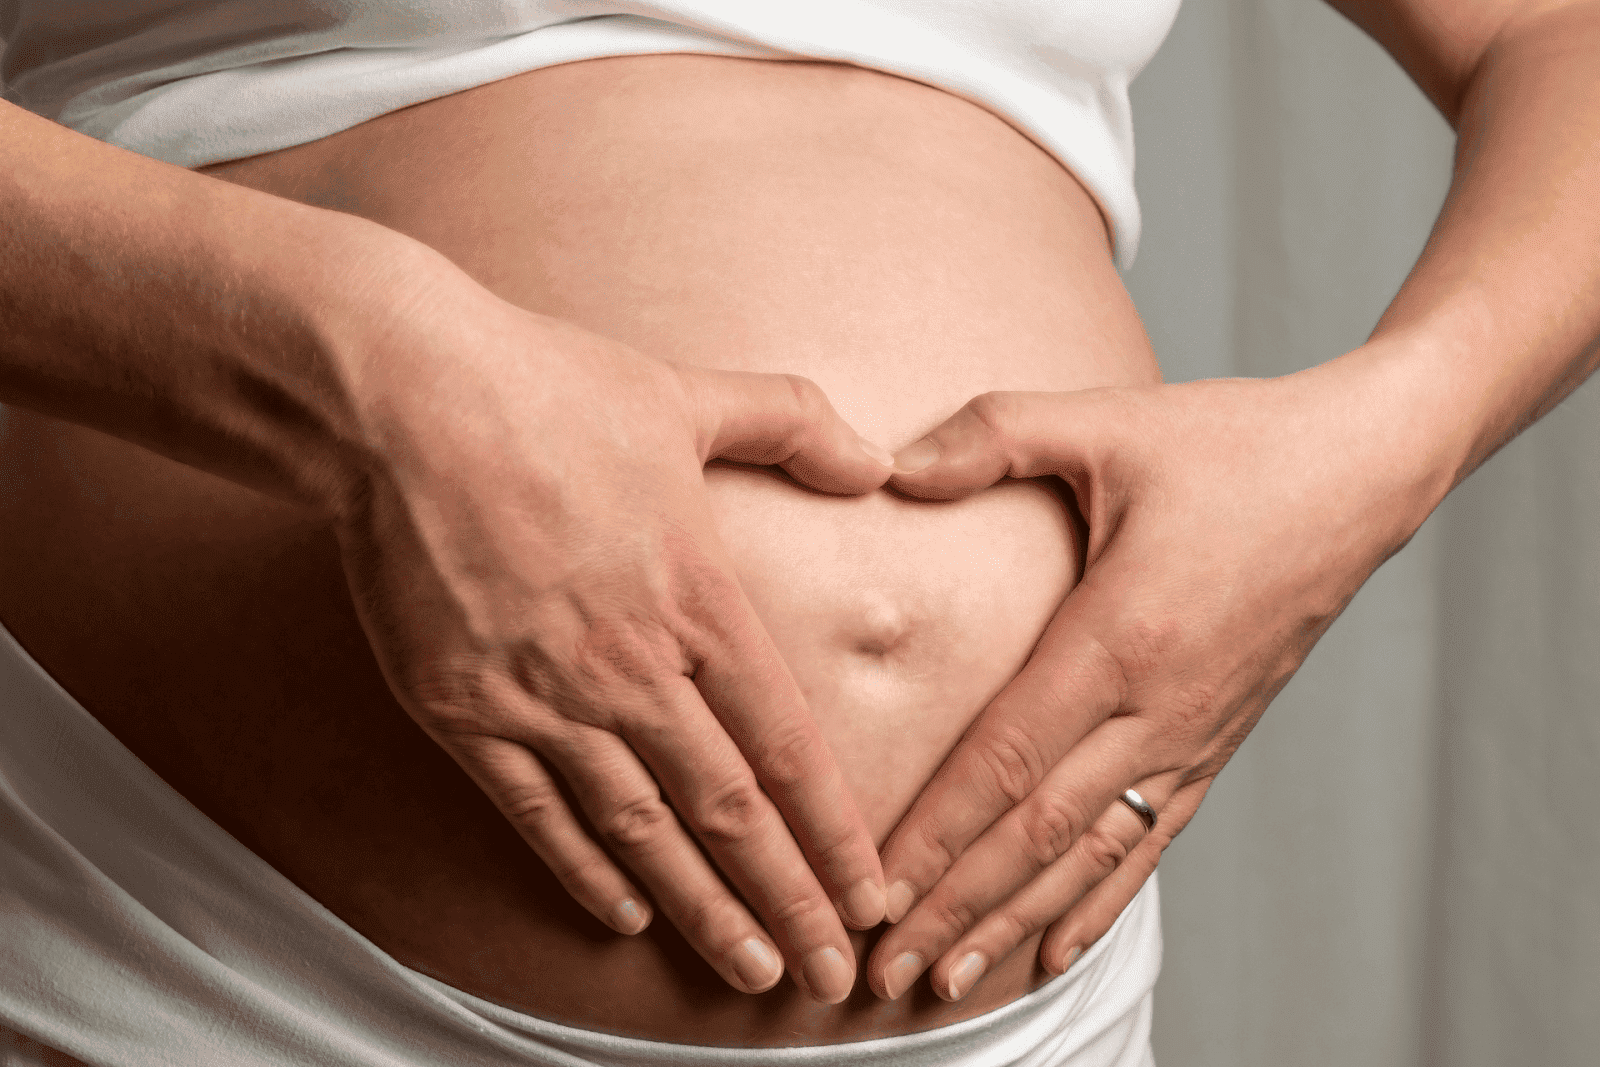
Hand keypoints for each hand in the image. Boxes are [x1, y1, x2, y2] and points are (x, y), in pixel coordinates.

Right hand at [329, 267, 895, 1002]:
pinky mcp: (464, 709)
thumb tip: (873, 460)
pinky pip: (535, 812)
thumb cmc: (550, 390)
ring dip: (699, 910)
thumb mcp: (690, 394)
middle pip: (728, 811)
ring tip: (748, 972)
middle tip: (830, 978)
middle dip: (788, 903)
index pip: (786, 746)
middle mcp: (633, 666)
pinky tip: (620, 916)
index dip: (832, 832)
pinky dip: (581, 870)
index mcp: (699, 599)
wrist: (403, 399)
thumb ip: (791, 426)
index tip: (869, 894)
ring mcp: (545, 696)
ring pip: (641, 831)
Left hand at [865, 364, 1444, 1001]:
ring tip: (946, 981)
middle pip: (1037, 834)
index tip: (873, 895)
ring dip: (1013, 923)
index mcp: (1121, 637)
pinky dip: (1097, 901)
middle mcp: (1160, 707)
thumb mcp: (1110, 422)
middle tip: (880, 974)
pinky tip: (1057, 946)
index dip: (935, 837)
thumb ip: (995, 434)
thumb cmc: (1236, 444)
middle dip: (954, 909)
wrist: (1365, 472)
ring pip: (1089, 855)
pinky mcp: (1219, 739)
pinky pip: (1150, 839)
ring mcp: (1195, 734)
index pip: (1006, 762)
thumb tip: (889, 465)